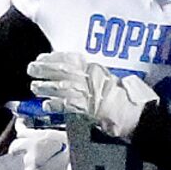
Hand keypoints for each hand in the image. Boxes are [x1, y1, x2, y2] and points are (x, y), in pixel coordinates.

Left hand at [29, 49, 156, 138]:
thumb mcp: (115, 79)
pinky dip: (56, 105)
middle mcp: (91, 79)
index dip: (55, 57)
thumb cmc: (132, 97)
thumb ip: (99, 76)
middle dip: (46, 69)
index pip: (72, 59)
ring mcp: (88, 94)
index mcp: (97, 69)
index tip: (43, 56)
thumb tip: (86, 73)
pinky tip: (45, 105)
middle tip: (31, 68)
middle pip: (63, 71)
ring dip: (46, 86)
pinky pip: (68, 106)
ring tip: (34, 86)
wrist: (139, 113)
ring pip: (62, 87)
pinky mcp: (88, 110)